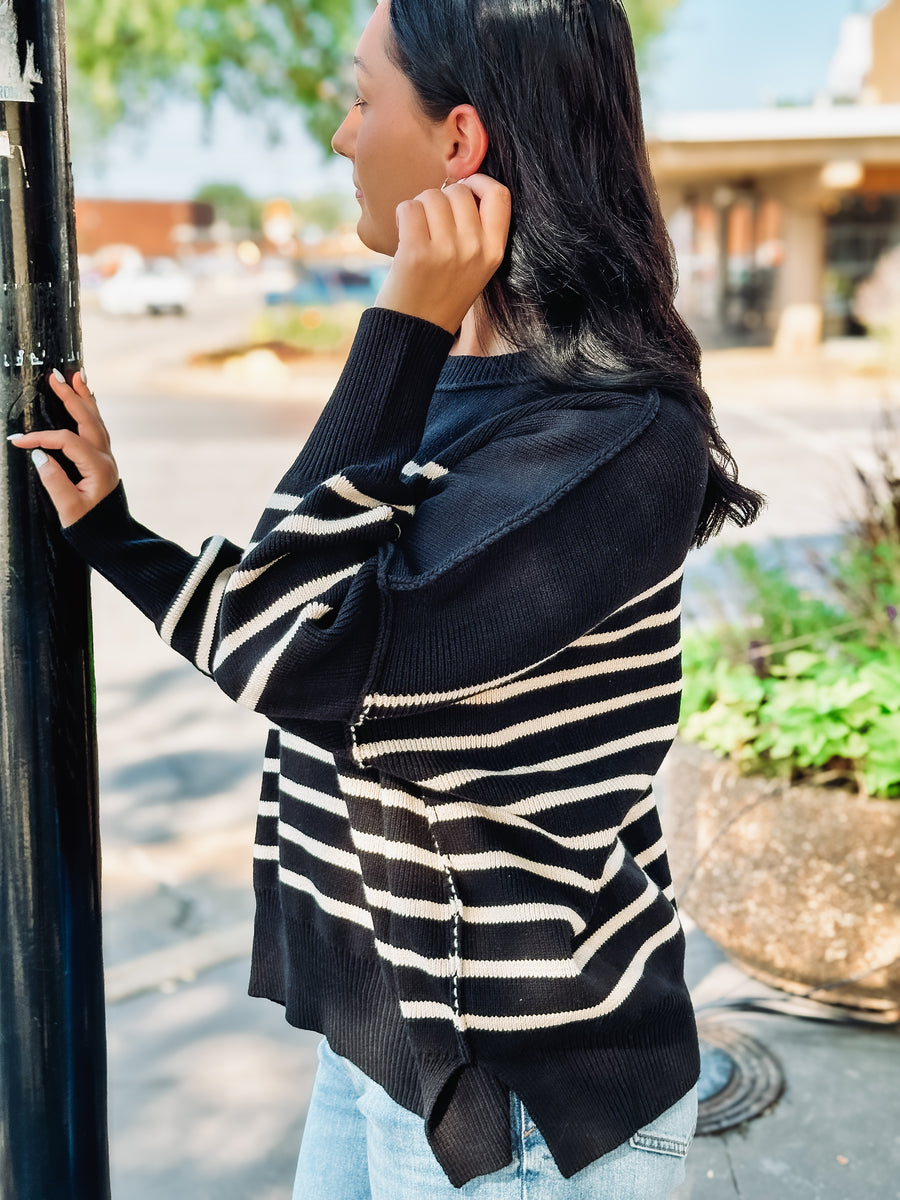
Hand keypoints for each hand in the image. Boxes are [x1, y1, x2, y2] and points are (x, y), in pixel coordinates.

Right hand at [7, 369, 118, 527]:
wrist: (114, 539)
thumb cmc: (91, 528)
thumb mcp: (69, 510)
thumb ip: (54, 482)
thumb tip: (38, 455)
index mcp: (97, 468)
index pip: (65, 441)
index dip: (40, 437)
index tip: (17, 441)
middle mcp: (105, 458)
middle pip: (88, 420)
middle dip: (71, 396)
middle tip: (54, 376)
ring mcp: (107, 458)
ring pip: (96, 421)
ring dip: (85, 398)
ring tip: (76, 376)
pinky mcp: (104, 462)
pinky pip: (97, 429)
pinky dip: (89, 412)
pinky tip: (84, 401)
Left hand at [374, 173, 510, 333]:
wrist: (415, 331)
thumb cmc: (442, 293)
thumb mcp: (475, 266)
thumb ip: (476, 230)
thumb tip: (460, 184)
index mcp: (494, 252)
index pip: (499, 196)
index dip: (479, 182)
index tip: (465, 189)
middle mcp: (475, 250)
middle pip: (460, 191)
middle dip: (442, 198)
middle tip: (432, 223)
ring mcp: (447, 251)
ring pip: (432, 196)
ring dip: (420, 207)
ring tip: (418, 232)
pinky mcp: (417, 253)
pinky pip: (409, 208)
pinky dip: (403, 215)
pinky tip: (404, 234)